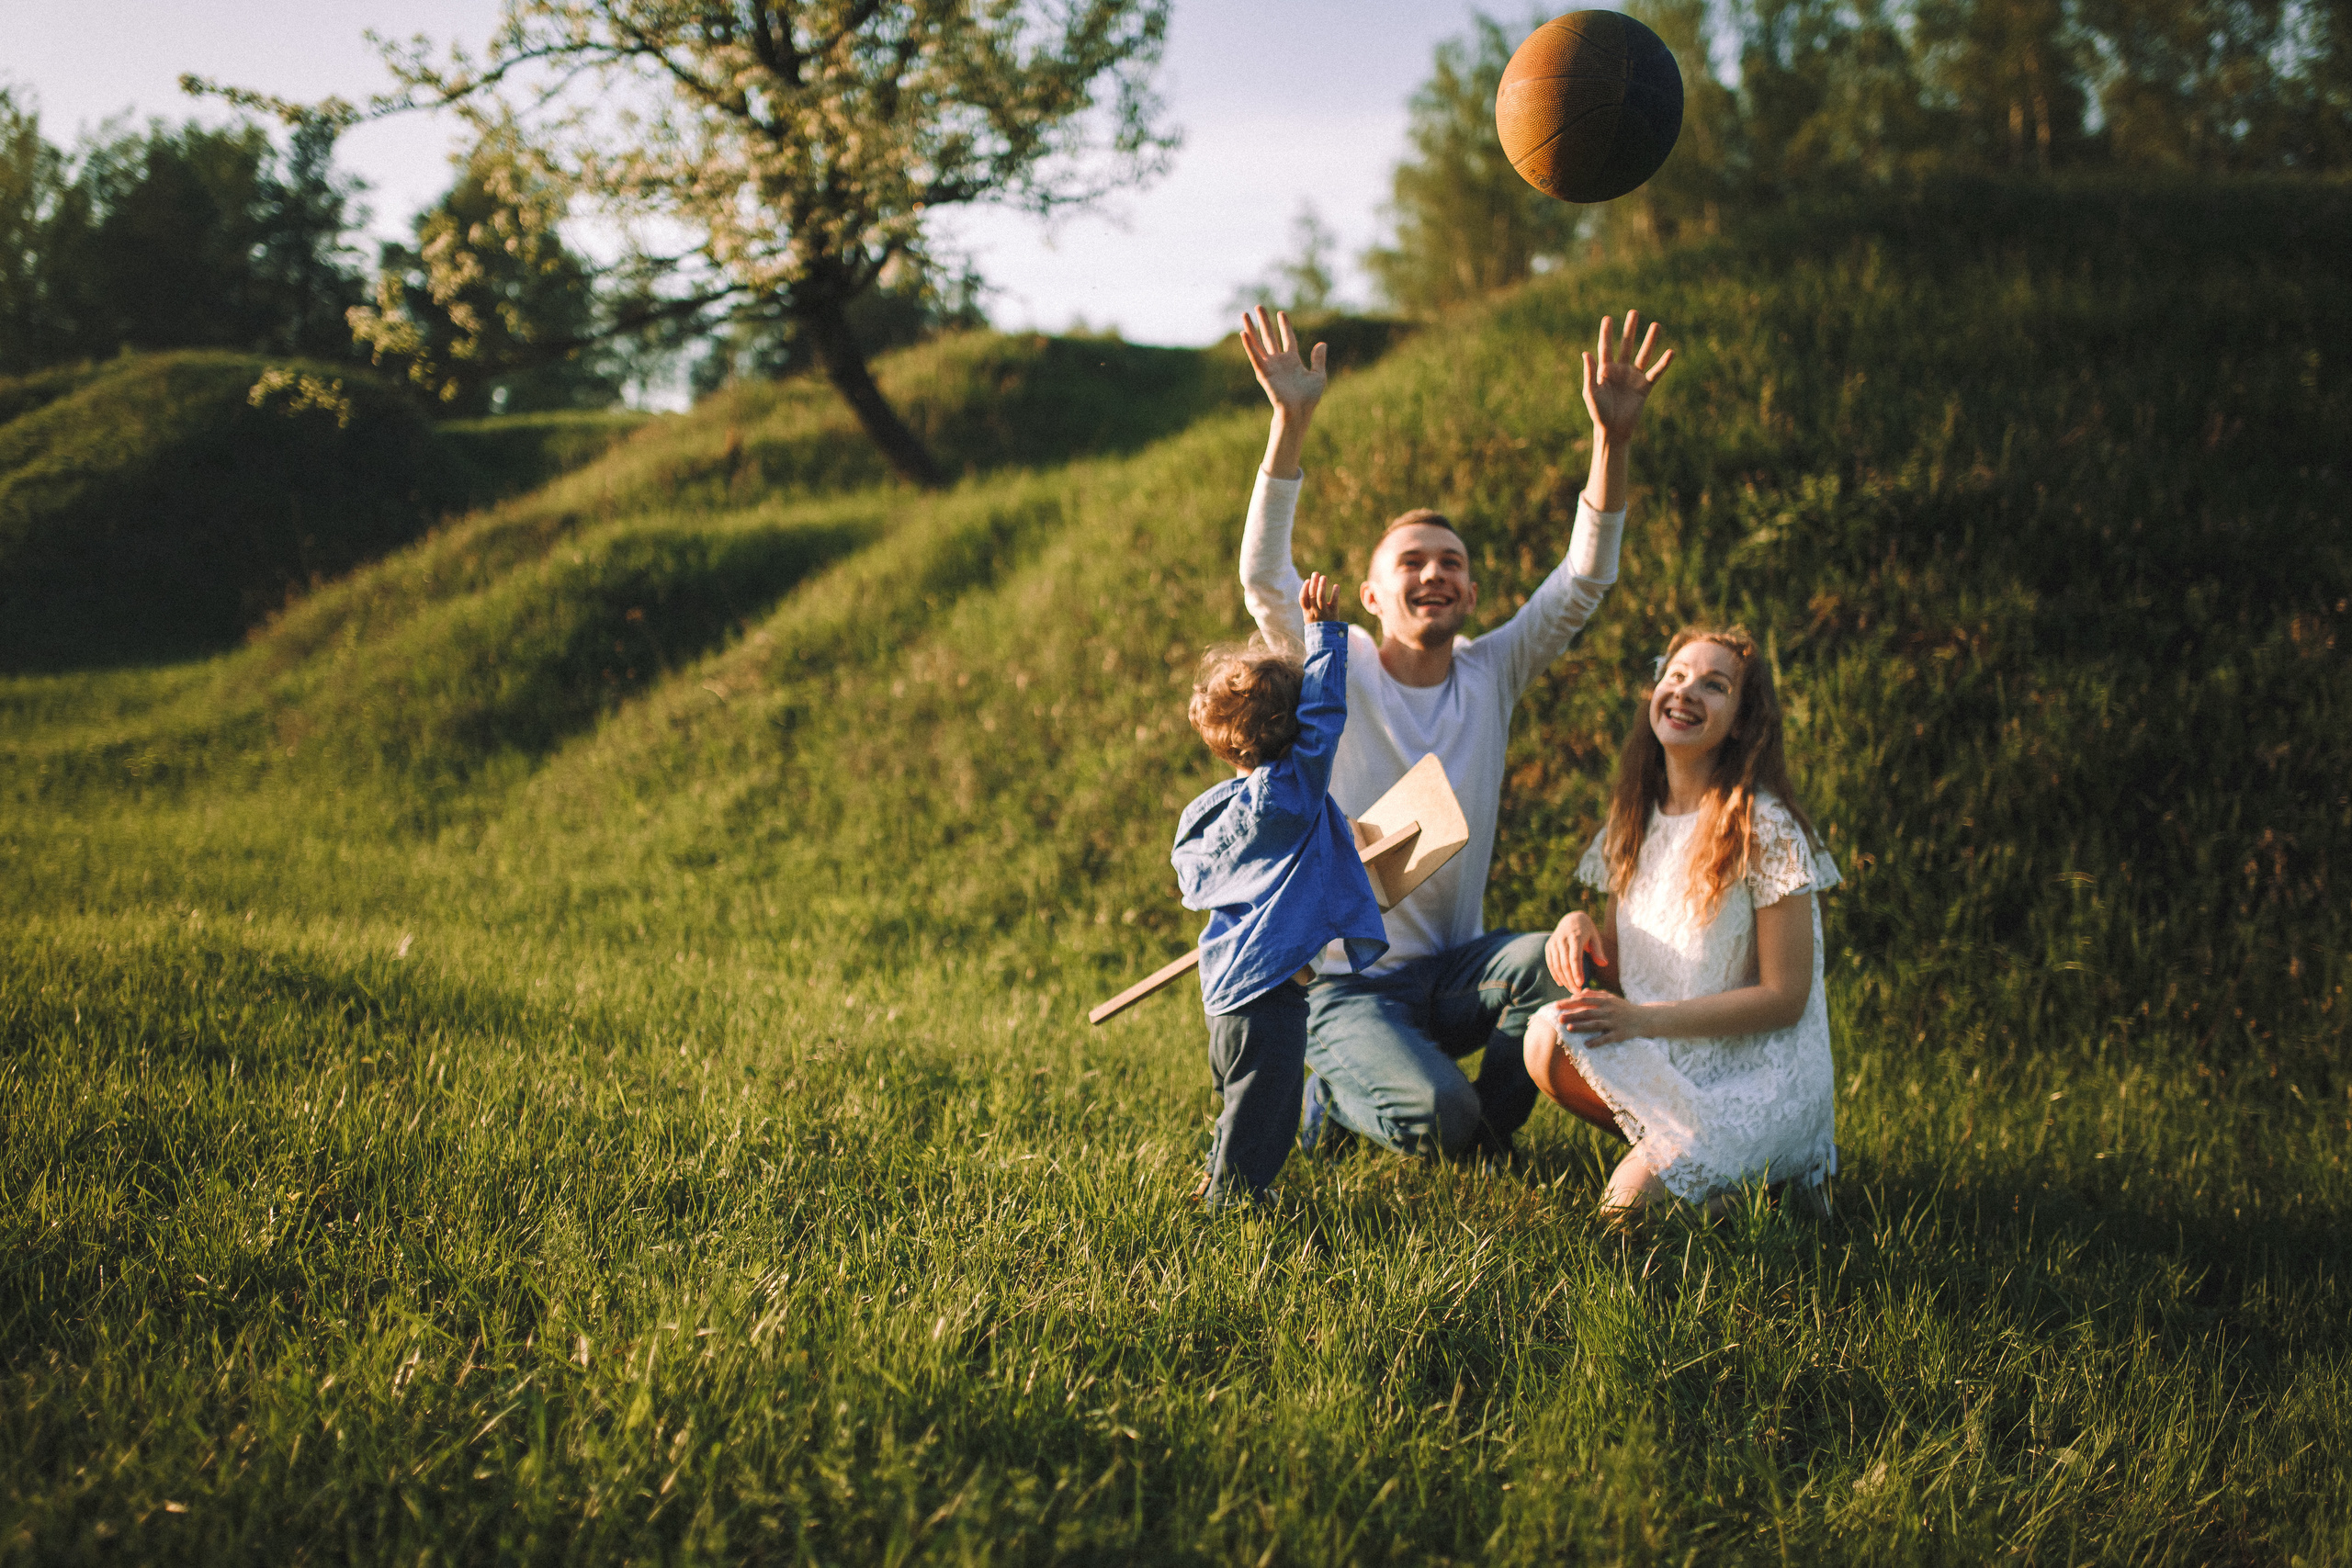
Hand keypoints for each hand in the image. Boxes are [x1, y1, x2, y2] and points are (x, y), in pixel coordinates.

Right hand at [1240, 306, 1326, 414]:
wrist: (1299, 412)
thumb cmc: (1309, 398)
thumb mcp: (1318, 376)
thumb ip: (1318, 359)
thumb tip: (1322, 343)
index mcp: (1292, 360)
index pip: (1288, 338)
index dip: (1285, 326)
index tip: (1281, 313)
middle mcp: (1279, 361)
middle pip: (1270, 337)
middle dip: (1264, 322)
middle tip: (1258, 307)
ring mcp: (1270, 366)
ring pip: (1259, 343)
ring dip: (1251, 329)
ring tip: (1244, 314)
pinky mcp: (1263, 373)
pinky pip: (1255, 357)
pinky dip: (1249, 346)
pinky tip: (1244, 333)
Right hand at [1299, 571, 1336, 622]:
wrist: (1326, 641)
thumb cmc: (1318, 627)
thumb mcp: (1309, 618)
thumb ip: (1309, 607)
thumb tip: (1310, 590)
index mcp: (1307, 613)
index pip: (1302, 599)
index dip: (1304, 588)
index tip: (1307, 581)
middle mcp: (1314, 612)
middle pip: (1311, 595)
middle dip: (1313, 583)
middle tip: (1315, 573)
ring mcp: (1323, 612)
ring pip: (1320, 597)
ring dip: (1322, 585)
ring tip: (1323, 577)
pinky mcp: (1333, 613)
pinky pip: (1334, 601)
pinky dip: (1335, 593)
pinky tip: (1336, 586)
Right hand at [1545, 909, 1609, 988]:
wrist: (1571, 919)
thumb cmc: (1586, 931)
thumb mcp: (1595, 937)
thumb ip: (1598, 951)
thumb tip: (1604, 964)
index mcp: (1575, 937)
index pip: (1575, 957)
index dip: (1577, 972)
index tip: (1581, 984)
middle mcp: (1562, 940)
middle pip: (1565, 964)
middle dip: (1570, 980)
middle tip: (1577, 992)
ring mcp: (1554, 943)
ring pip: (1556, 965)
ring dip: (1563, 979)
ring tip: (1572, 990)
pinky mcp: (1549, 946)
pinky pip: (1550, 963)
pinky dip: (1555, 974)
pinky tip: (1561, 983)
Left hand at [1553, 988, 1649, 1047]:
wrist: (1645, 1018)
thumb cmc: (1624, 1008)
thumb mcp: (1611, 998)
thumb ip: (1595, 995)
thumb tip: (1579, 994)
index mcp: (1606, 1000)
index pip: (1584, 1000)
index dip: (1570, 1003)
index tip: (1557, 1006)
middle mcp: (1609, 1011)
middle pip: (1588, 1012)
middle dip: (1573, 1015)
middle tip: (1559, 1018)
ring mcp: (1614, 1023)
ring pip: (1596, 1024)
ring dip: (1582, 1026)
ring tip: (1569, 1028)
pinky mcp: (1620, 1034)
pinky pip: (1607, 1038)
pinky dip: (1597, 1041)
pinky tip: (1587, 1045)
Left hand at [1582, 311, 1674, 443]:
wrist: (1613, 430)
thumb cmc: (1599, 413)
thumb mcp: (1591, 393)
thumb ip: (1590, 373)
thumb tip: (1586, 353)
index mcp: (1605, 370)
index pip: (1606, 347)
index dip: (1607, 333)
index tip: (1608, 318)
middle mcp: (1620, 370)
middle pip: (1626, 345)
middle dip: (1630, 330)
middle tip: (1634, 313)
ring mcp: (1634, 377)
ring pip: (1644, 354)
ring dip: (1650, 341)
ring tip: (1656, 325)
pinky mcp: (1645, 387)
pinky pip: (1656, 372)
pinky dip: (1663, 363)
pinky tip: (1671, 352)